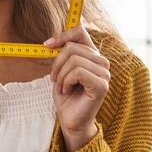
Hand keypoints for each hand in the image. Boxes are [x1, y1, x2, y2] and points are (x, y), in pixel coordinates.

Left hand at [45, 25, 109, 151]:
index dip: (62, 35)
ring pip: (74, 60)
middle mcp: (102, 62)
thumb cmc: (66, 96)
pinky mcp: (102, 85)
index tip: (47, 45)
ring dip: (61, 75)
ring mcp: (104, 74)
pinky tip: (68, 90)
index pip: (80, 32)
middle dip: (57, 63)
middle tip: (54, 78)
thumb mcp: (61, 71)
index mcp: (93, 55)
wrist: (70, 119)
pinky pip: (77, 72)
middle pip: (72, 47)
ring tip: (62, 86)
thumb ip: (62, 55)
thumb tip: (51, 42)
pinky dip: (67, 81)